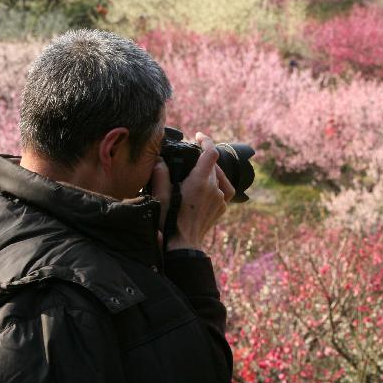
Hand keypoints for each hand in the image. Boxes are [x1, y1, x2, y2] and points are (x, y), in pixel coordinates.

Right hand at [151, 132, 234, 251]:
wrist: (183, 245)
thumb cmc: (170, 221)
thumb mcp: (160, 196)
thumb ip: (160, 174)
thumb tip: (159, 161)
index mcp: (199, 181)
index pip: (210, 153)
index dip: (206, 141)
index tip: (198, 136)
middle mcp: (213, 188)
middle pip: (213, 165)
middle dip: (202, 158)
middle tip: (190, 159)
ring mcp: (220, 199)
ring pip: (218, 177)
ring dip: (208, 173)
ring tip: (196, 175)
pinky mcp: (222, 208)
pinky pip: (222, 190)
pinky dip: (215, 185)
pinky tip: (206, 188)